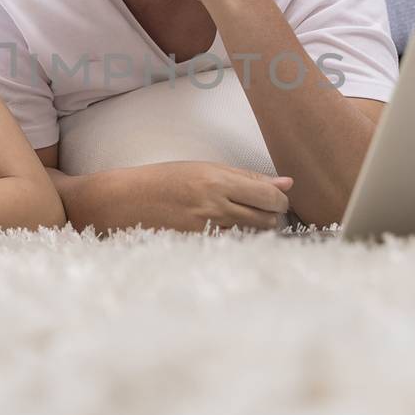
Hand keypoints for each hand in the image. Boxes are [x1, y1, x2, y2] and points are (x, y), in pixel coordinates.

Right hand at [114, 160, 293, 231]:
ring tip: (243, 218)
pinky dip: (238, 239)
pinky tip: (227, 231)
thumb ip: (248, 177)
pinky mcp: (199, 246)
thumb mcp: (206, 168)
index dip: (280, 199)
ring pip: (253, 235)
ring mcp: (206, 230)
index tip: (275, 198)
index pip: (269, 196)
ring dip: (257, 228)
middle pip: (267, 219)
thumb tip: (287, 182)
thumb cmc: (166, 179)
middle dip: (272, 215)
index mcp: (218, 181)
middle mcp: (215, 206)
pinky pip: (234, 245)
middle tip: (262, 209)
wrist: (127, 201)